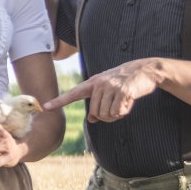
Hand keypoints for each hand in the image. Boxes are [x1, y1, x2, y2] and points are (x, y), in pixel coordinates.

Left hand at [44, 60, 161, 121]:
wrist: (144, 70)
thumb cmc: (124, 82)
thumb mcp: (107, 90)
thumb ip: (97, 102)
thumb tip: (91, 118)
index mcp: (93, 83)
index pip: (73, 93)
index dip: (59, 101)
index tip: (46, 106)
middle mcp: (99, 84)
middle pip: (95, 113)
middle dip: (106, 117)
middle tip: (116, 108)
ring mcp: (111, 87)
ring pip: (106, 115)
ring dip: (115, 115)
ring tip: (122, 103)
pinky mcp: (123, 91)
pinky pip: (118, 113)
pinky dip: (124, 112)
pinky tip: (128, 102)